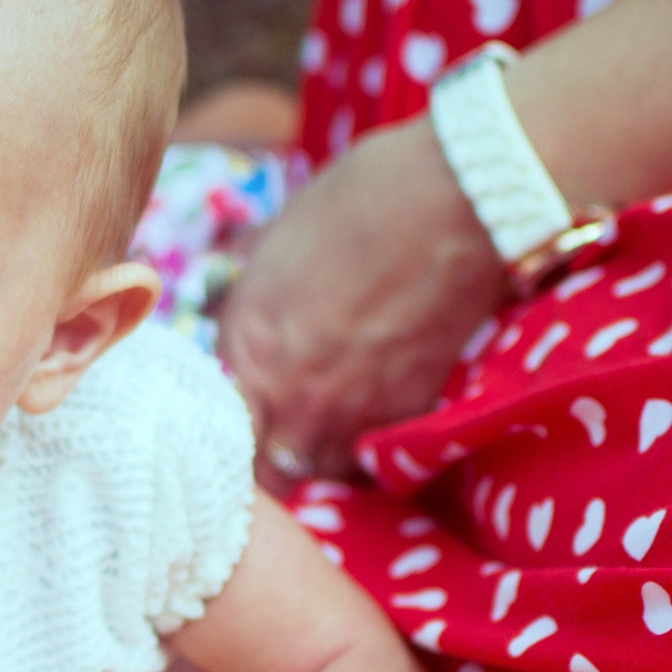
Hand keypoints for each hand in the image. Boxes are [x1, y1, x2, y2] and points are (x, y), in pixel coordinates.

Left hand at [215, 119, 505, 488]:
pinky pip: (370, 462)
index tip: (247, 407)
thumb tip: (232, 270)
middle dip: (267, 451)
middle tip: (282, 433)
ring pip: (315, 472)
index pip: (215, 417)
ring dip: (315, 458)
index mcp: (245, 341)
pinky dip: (365, 452)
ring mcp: (346, 412)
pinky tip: (369, 424)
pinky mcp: (404, 417)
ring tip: (326, 432)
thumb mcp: (280, 233)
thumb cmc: (362, 199)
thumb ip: (252, 277)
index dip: (231, 416)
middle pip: (262, 463)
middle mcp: (286, 390)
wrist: (456, 202)